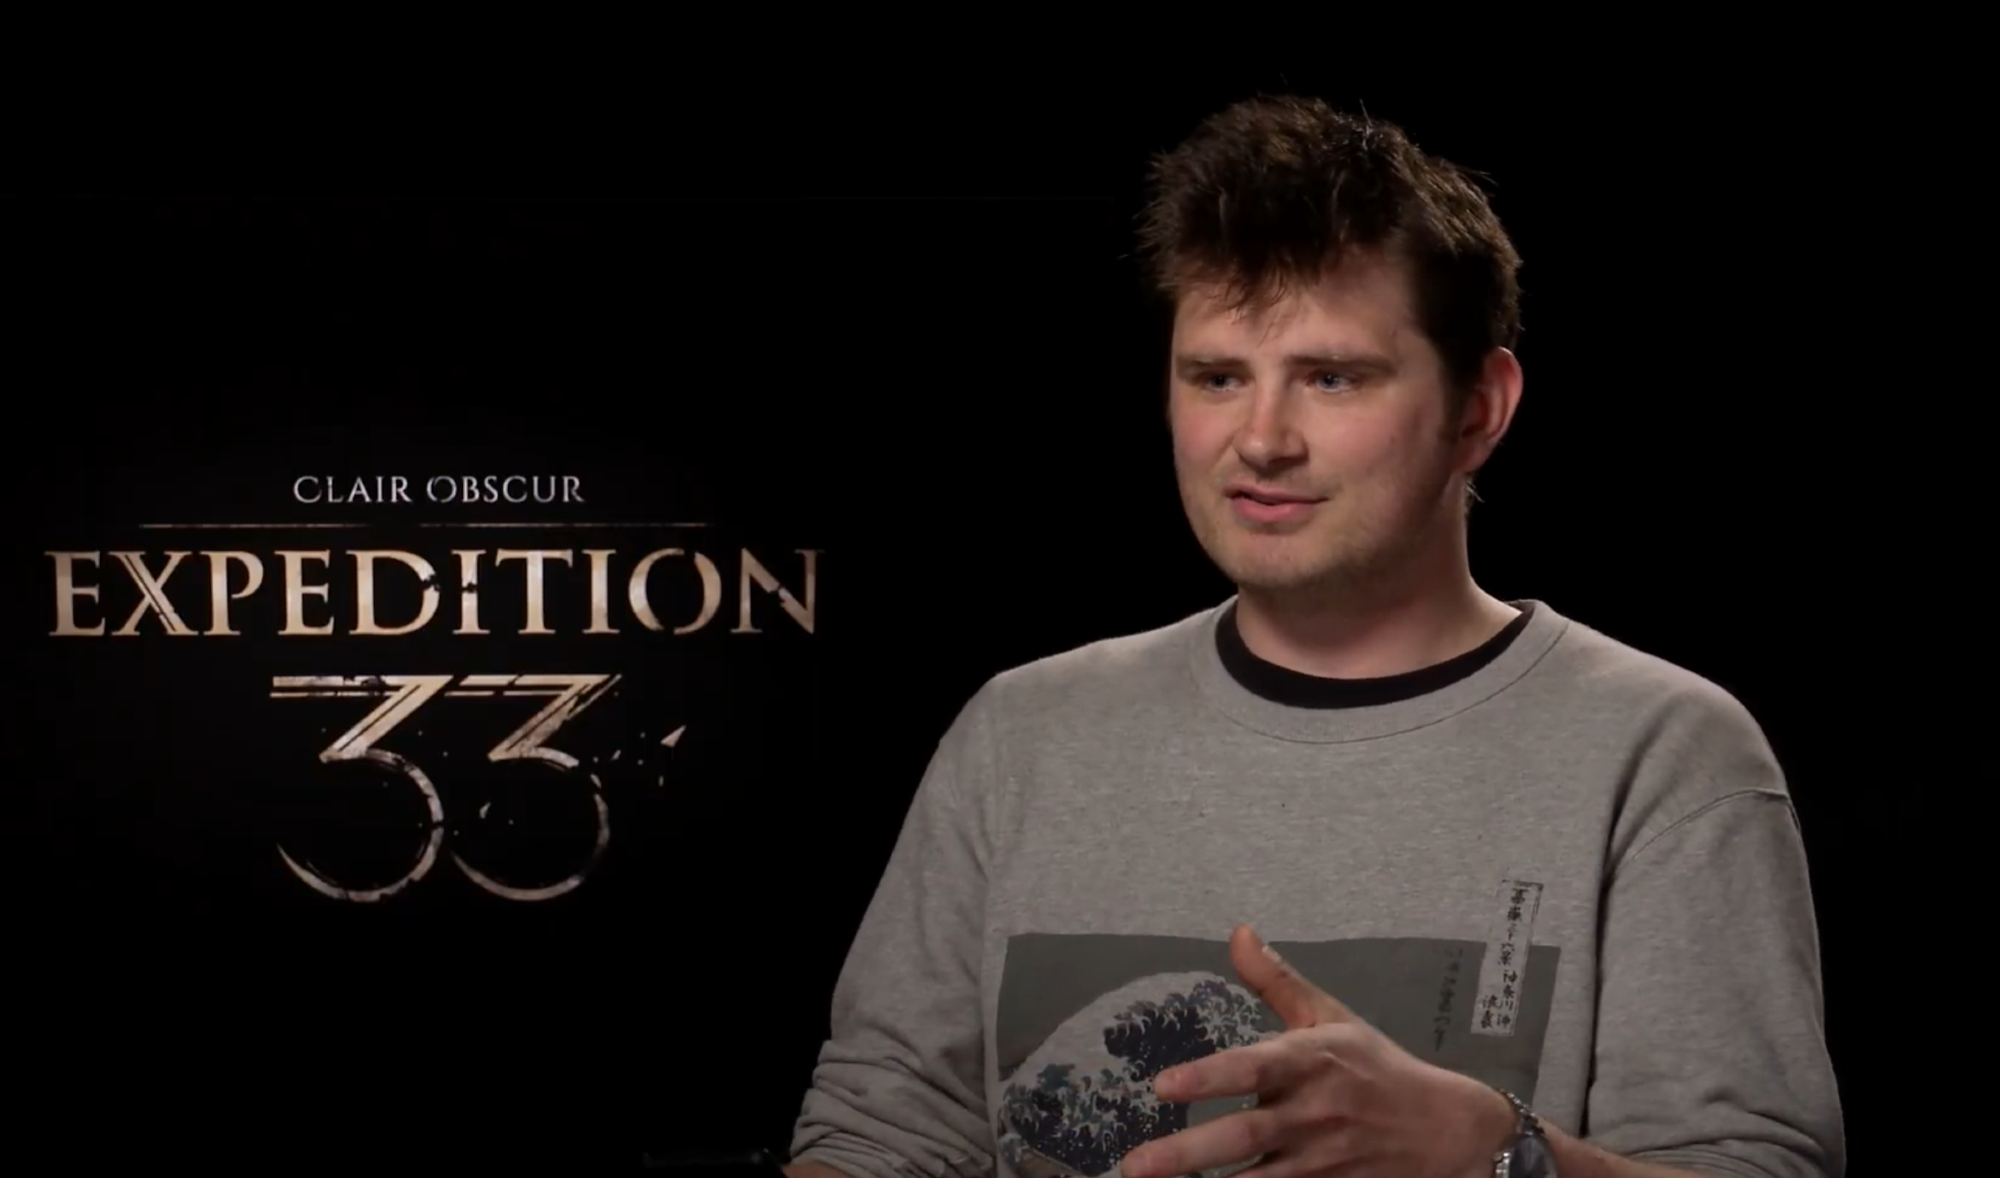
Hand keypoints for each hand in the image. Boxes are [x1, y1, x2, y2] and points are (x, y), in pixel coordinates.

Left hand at [1118, 926, 1514, 1177]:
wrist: (1443, 1129)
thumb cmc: (1374, 1066)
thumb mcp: (1329, 1016)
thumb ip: (1275, 980)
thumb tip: (1237, 932)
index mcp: (1311, 1060)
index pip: (1253, 1068)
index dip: (1208, 1078)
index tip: (1161, 1086)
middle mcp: (1313, 1113)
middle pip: (1246, 1136)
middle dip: (1188, 1153)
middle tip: (1136, 1165)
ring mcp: (1320, 1162)